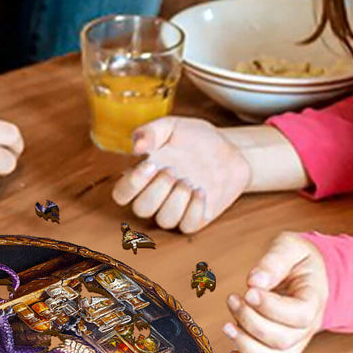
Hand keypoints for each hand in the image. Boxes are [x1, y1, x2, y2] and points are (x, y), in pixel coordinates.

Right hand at [110, 116, 250, 232]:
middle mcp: (157, 196)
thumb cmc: (196, 138)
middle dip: (157, 190)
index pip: (122, 194)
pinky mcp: (196, 218)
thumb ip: (150, 132)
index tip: (151, 164)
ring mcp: (176, 209)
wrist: (231, 150)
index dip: (131, 184)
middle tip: (173, 170)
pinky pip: (187, 226)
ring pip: (164, 220)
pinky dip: (193, 209)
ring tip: (189, 180)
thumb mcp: (171, 126)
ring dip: (176, 200)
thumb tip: (136, 147)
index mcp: (144, 176)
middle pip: (141, 209)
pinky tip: (201, 191)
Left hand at [224, 233, 329, 352]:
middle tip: (233, 299)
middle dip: (251, 322)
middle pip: (283, 340)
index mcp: (314, 300)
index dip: (271, 307)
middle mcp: (308, 328)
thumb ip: (275, 260)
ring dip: (247, 346)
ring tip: (227, 326)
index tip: (248, 290)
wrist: (307, 274)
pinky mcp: (281, 350)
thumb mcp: (290, 247)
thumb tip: (255, 281)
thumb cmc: (297, 259)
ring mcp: (296, 343)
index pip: (298, 315)